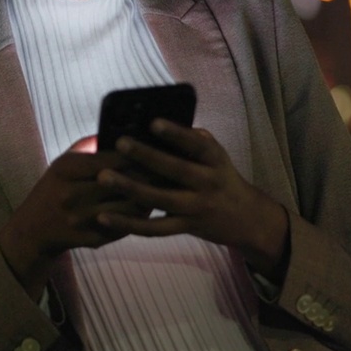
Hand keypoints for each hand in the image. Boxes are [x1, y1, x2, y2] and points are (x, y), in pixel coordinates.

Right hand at [0, 137, 149, 298]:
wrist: (34, 228)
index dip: (137, 154)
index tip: (156, 148)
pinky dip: (139, 216)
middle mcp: (72, 195)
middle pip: (123, 183)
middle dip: (149, 175)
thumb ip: (89, 146)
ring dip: (150, 197)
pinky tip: (150, 206)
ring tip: (165, 187)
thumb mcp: (63, 162)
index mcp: (66, 170)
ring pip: (128, 208)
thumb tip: (121, 131)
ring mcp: (82, 221)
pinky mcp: (91, 240)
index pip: (111, 159)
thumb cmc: (55, 187)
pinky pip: (125, 227)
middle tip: (170, 167)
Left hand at [95, 120, 289, 279]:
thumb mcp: (216, 156)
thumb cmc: (221, 177)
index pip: (197, 144)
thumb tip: (160, 122)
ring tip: (104, 177)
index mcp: (215, 160)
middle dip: (147, 156)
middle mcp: (208, 183)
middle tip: (121, 143)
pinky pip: (154, 229)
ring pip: (161, 199)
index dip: (177, 134)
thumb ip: (193, 141)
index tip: (153, 122)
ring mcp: (197, 208)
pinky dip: (129, 224)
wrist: (246, 218)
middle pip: (176, 170)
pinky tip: (104, 217)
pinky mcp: (185, 228)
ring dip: (130, 188)